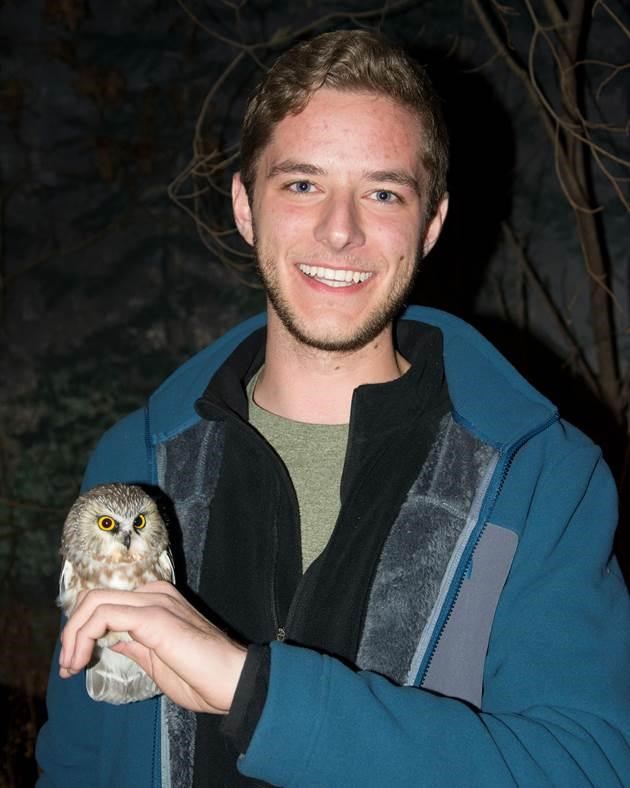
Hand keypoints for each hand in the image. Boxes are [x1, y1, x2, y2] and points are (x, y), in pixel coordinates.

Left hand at [59, 581, 246, 713]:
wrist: (234, 681)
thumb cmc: (202, 677)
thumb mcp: (157, 660)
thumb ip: (135, 644)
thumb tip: (111, 640)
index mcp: (158, 601)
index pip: (107, 602)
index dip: (82, 630)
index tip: (75, 662)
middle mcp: (156, 593)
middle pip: (95, 597)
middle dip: (72, 631)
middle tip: (68, 665)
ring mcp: (155, 601)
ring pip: (95, 601)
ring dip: (73, 635)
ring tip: (72, 666)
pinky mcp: (153, 616)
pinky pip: (104, 615)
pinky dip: (83, 636)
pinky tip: (83, 660)